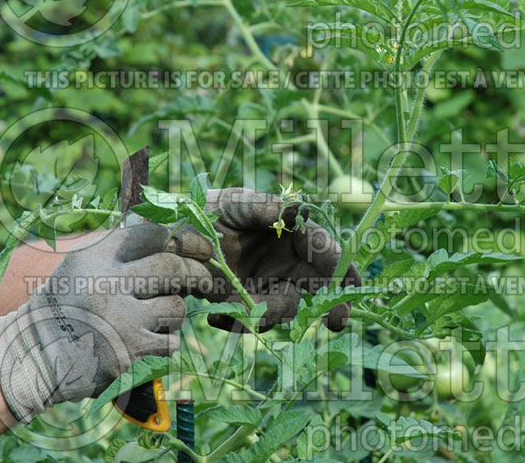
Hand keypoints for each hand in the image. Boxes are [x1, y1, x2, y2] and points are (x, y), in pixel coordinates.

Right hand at [0, 222, 212, 422]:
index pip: (153, 234)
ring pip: (176, 308)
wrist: (36, 356)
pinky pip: (171, 342)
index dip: (178, 239)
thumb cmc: (66, 306)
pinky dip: (166, 342)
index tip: (187, 247)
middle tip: (203, 280)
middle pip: (173, 268)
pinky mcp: (129, 354)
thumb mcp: (82, 265)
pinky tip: (149, 342)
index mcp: (97, 257)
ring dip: (175, 313)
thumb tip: (171, 234)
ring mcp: (120, 321)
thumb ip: (119, 249)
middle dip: (196, 273)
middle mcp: (108, 284)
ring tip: (157, 318)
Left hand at [200, 188, 360, 332]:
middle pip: (319, 288)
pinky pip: (252, 321)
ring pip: (285, 309)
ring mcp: (268, 286)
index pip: (324, 248)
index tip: (351, 285)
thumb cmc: (208, 210)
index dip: (342, 266)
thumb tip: (299, 211)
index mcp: (292, 233)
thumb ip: (264, 207)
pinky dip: (236, 322)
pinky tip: (214, 316)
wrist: (173, 238)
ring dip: (266, 313)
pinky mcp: (246, 305)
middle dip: (331, 305)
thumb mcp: (234, 202)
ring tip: (230, 306)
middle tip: (337, 321)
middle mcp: (287, 262)